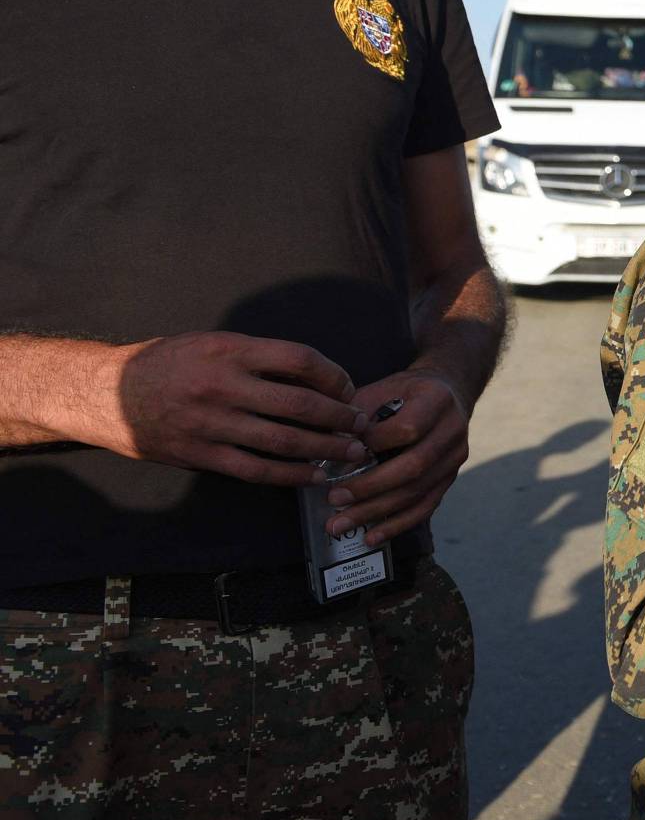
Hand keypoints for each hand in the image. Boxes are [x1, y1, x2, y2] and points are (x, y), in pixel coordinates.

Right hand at [108, 331, 364, 484]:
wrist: (106, 394)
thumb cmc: (167, 363)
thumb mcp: (211, 344)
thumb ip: (258, 357)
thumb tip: (315, 377)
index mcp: (230, 351)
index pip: (300, 360)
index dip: (334, 376)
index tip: (348, 388)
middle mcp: (223, 386)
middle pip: (299, 403)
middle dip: (340, 417)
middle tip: (363, 425)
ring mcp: (211, 423)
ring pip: (283, 440)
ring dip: (325, 449)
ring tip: (351, 452)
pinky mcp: (201, 454)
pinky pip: (256, 469)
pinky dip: (291, 475)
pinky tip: (314, 475)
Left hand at [319, 368, 470, 544]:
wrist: (447, 392)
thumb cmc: (405, 392)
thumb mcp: (382, 388)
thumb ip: (357, 413)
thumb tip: (325, 445)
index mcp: (436, 400)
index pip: (408, 429)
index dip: (374, 444)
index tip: (342, 454)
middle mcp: (453, 430)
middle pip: (414, 466)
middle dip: (370, 487)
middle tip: (334, 500)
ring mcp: (455, 458)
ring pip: (418, 492)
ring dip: (377, 511)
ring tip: (340, 524)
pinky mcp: (450, 479)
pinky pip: (425, 507)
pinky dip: (397, 524)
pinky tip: (372, 536)